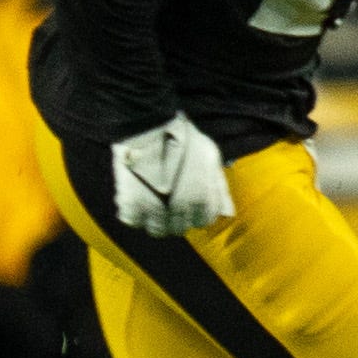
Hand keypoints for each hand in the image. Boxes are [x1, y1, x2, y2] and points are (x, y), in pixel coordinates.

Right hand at [111, 115, 233, 234]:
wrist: (150, 127)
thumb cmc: (184, 140)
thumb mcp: (211, 158)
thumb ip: (219, 188)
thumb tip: (226, 214)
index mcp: (203, 199)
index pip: (204, 221)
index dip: (197, 212)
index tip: (189, 204)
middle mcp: (181, 209)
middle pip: (180, 228)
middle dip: (176, 218)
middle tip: (168, 203)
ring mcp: (155, 209)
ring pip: (157, 231)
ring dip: (155, 221)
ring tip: (152, 204)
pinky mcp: (131, 204)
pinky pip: (133, 221)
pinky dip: (134, 215)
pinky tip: (137, 201)